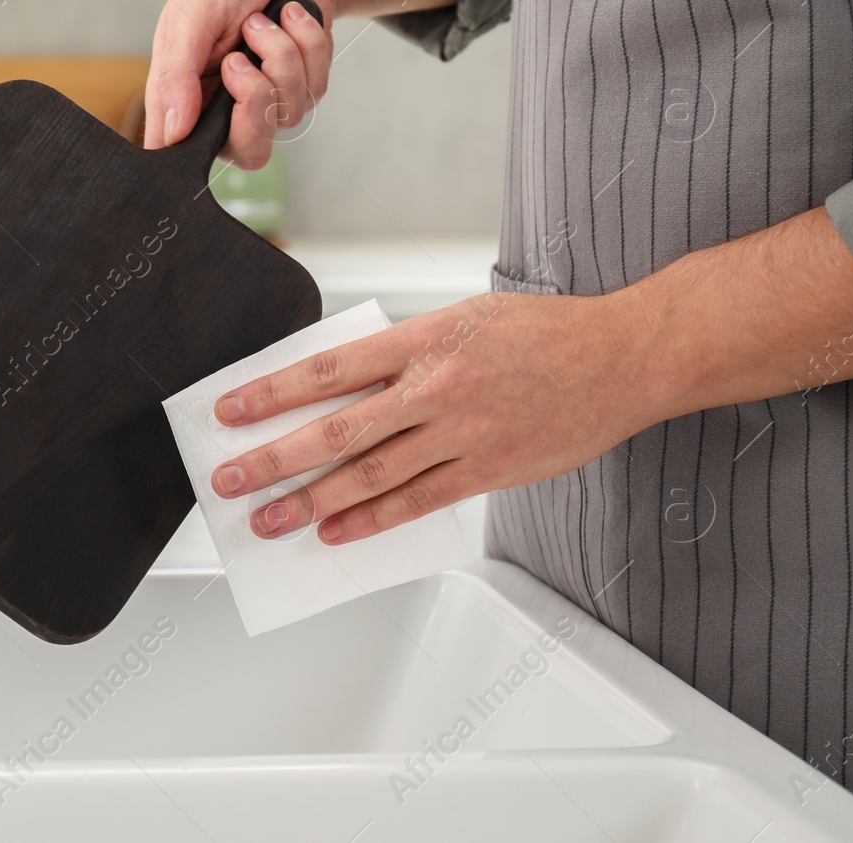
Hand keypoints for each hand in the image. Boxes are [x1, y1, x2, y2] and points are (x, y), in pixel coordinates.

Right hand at [143, 0, 460, 169]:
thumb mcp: (192, 12)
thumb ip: (177, 73)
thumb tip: (172, 130)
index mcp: (183, 95)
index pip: (180, 152)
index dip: (191, 154)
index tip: (207, 110)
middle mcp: (224, 108)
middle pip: (249, 153)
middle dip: (253, 101)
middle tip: (240, 60)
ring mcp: (268, 101)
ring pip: (287, 114)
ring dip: (280, 54)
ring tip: (263, 21)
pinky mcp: (305, 87)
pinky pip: (316, 87)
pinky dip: (306, 43)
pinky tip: (291, 18)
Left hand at [208, 292, 657, 543]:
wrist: (624, 357)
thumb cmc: (541, 334)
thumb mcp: (461, 319)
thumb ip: (401, 354)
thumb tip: (337, 388)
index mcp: (423, 338)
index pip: (328, 368)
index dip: (271, 391)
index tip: (229, 410)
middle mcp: (437, 387)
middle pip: (336, 428)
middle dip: (274, 458)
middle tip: (229, 480)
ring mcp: (464, 432)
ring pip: (369, 474)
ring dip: (311, 501)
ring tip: (269, 520)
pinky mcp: (491, 470)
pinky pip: (417, 501)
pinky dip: (371, 520)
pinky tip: (334, 532)